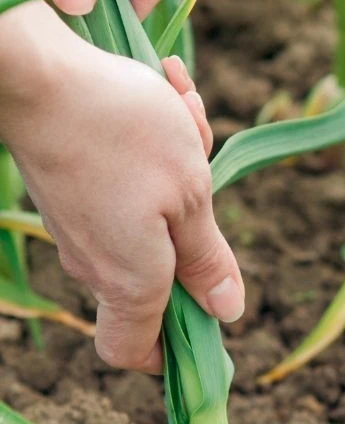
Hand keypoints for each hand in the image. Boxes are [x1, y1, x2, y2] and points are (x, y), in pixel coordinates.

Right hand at [1, 31, 241, 372]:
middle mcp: (95, 262)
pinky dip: (157, 140)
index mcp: (129, 281)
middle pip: (160, 274)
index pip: (134, 351)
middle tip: (207, 166)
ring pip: (153, 212)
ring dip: (184, 164)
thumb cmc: (124, 134)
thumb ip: (206, 259)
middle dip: (199, 224)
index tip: (207, 320)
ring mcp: (79, 225)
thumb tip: (225, 313)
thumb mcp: (191, 196)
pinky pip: (130, 179)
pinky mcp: (72, 189)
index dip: (171, 351)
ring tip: (184, 112)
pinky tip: (167, 89)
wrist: (38, 72)